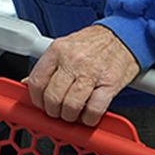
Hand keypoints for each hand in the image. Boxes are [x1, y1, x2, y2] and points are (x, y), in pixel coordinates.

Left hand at [25, 25, 140, 125]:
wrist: (124, 36)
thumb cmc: (95, 43)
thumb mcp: (65, 46)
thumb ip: (48, 66)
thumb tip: (29, 83)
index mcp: (58, 50)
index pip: (37, 81)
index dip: (36, 99)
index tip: (41, 104)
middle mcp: (73, 60)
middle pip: (53, 97)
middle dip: (53, 111)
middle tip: (57, 111)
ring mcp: (92, 73)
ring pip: (71, 106)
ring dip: (70, 116)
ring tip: (72, 114)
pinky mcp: (110, 84)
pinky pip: (94, 109)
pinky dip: (89, 118)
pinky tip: (88, 115)